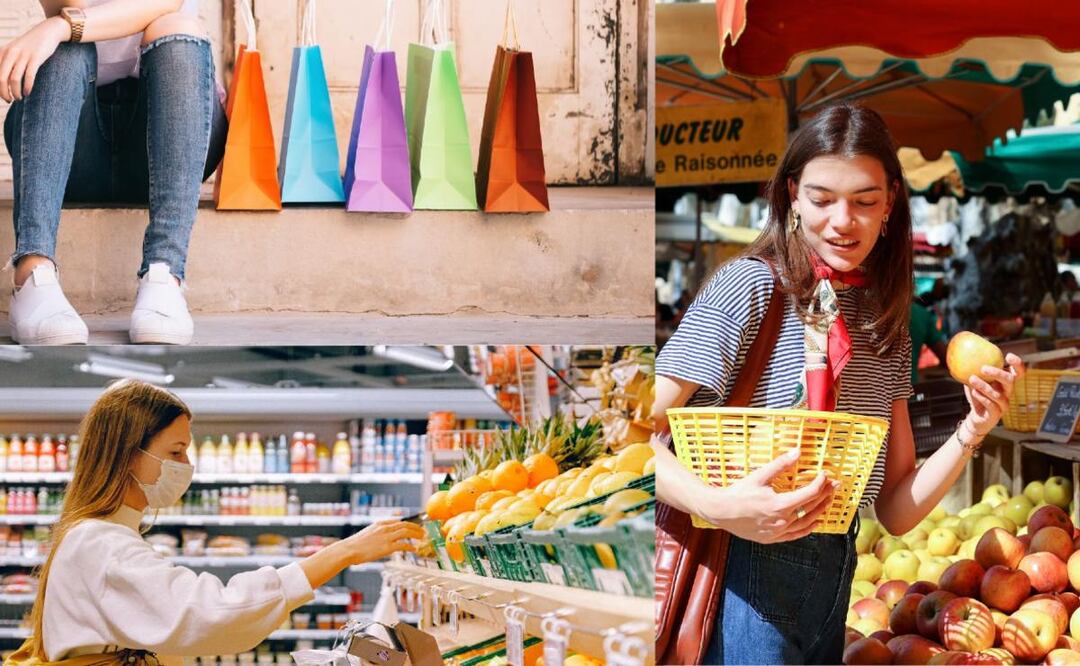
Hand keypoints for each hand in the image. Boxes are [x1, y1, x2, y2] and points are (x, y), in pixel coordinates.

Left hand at [0, 17, 69, 102]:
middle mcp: (10, 53)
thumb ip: (8, 63)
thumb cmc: (31, 46)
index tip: (4, 96)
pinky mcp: (35, 58)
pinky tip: (28, 93)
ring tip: (20, 98)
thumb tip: (4, 83)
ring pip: (14, 79)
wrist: (47, 32)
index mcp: (2, 52)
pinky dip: (27, 87)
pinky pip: (28, 76)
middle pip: (1, 79)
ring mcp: (22, 55)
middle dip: (4, 93)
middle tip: (10, 100)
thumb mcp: (15, 51)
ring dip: (16, 92)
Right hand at [341, 520, 425, 564]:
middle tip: (423, 530)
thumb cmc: (355, 545)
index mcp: (380, 524)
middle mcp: (385, 528)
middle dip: (416, 527)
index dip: (409, 523)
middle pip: (405, 524)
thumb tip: (385, 538)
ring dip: (416, 534)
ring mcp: (386, 537)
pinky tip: (414, 550)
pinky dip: (411, 547)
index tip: (415, 525)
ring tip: (422, 537)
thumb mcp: (368, 534)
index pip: (398, 521)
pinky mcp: (387, 547)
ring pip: (407, 532)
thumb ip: (378, 533)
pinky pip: (403, 545)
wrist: (349, 550)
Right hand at [691, 448, 838, 543]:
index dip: (820, 482)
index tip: (824, 474)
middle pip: (811, 507)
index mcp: (780, 504)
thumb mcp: (760, 475)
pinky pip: (796, 534)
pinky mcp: (773, 538)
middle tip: (834, 486)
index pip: (810, 493)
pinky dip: (808, 528)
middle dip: (825, 494)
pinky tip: (814, 522)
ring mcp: (778, 531)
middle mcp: (782, 520)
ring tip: (828, 502)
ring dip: (820, 511)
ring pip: (807, 522)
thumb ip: (780, 464)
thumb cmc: (738, 493)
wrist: (721, 512)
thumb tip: (797, 452)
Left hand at [963, 353, 1024, 437]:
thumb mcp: (972, 380)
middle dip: (998, 373)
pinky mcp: (996, 414)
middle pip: (1010, 380)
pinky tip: (974, 392)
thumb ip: (971, 369)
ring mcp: (1003, 404)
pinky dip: (982, 397)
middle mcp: (1007, 392)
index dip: (1017, 364)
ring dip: (984, 386)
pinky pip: (992, 405)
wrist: (974, 416)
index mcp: (1005, 382)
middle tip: (983, 368)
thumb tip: (961, 352)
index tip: (1008, 356)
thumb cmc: (976, 395)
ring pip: (998, 394)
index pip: (1017, 372)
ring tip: (971, 379)